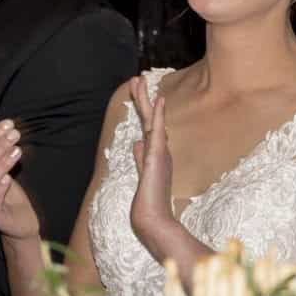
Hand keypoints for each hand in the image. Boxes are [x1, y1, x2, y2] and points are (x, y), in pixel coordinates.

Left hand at [129, 77, 174, 247]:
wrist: (152, 218)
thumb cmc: (148, 200)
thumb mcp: (142, 173)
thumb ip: (141, 157)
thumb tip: (137, 143)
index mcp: (153, 152)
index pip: (147, 125)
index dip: (144, 108)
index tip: (140, 91)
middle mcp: (158, 148)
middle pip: (148, 117)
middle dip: (142, 97)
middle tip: (137, 77)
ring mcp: (158, 151)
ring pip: (151, 119)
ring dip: (145, 99)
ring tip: (140, 80)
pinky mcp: (157, 155)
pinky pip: (157, 130)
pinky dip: (157, 114)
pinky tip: (159, 99)